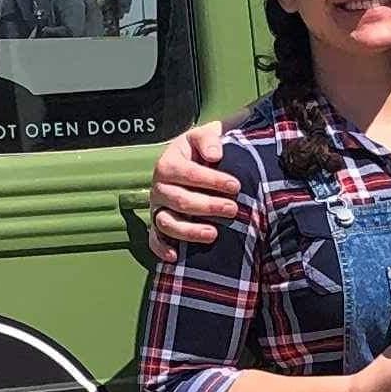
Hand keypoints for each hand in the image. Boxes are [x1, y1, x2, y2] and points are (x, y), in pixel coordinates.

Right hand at [148, 114, 242, 254]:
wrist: (193, 160)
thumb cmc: (201, 150)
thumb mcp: (204, 136)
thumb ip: (209, 138)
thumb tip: (215, 155)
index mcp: (168, 163)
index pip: (188, 174)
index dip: (212, 180)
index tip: (236, 185)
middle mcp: (159, 187)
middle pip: (180, 201)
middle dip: (208, 206)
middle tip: (233, 209)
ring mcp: (157, 208)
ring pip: (167, 223)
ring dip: (190, 231)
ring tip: (214, 234)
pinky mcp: (158, 226)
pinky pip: (154, 240)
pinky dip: (162, 249)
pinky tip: (176, 256)